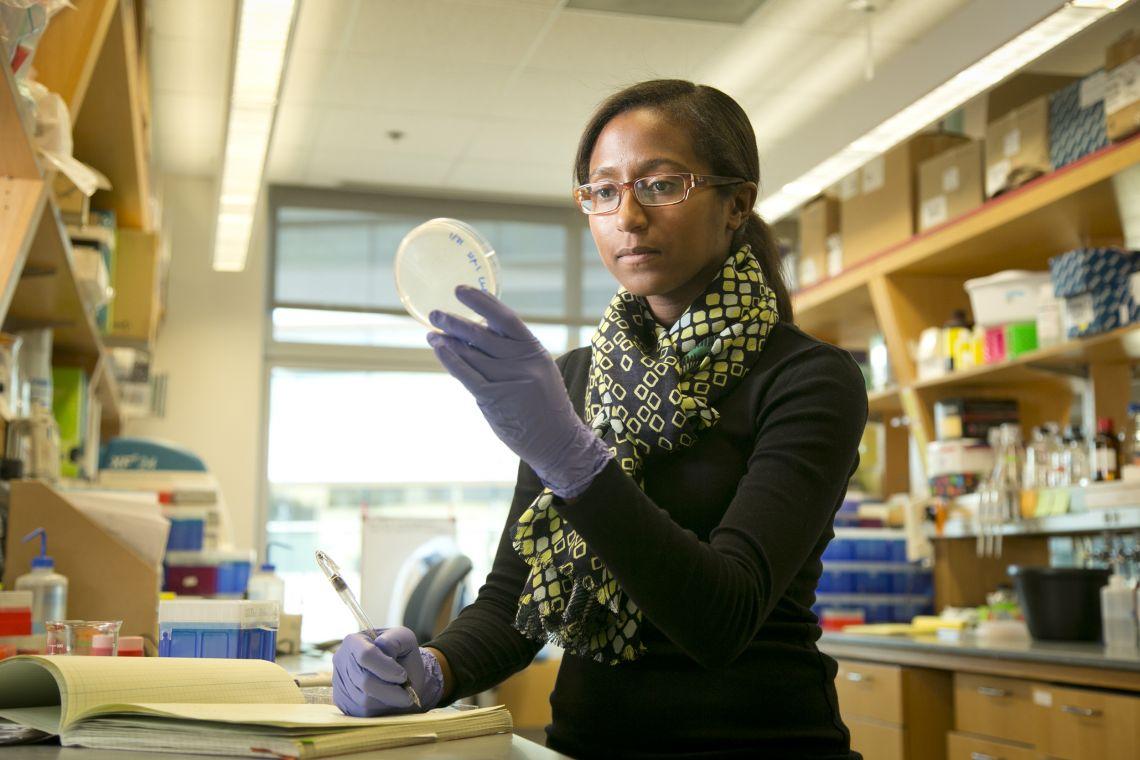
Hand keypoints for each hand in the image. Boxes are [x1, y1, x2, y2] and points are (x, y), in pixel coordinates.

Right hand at [332, 627, 443, 717]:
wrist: (398, 675)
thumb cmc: (401, 655)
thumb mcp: (404, 639)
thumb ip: (395, 639)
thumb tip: (381, 645)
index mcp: (354, 641)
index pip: (366, 655)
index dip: (386, 668)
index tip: (403, 676)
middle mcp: (341, 661)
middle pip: (365, 681)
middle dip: (391, 689)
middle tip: (407, 691)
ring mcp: (338, 684)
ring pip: (364, 700)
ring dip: (388, 700)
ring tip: (400, 695)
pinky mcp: (342, 703)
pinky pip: (363, 713)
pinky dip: (381, 709)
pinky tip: (388, 701)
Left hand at [427, 286, 611, 497]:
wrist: (557, 441)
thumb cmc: (545, 407)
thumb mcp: (538, 372)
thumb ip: (513, 354)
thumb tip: (476, 336)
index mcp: (534, 351)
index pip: (505, 318)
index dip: (482, 301)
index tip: (461, 291)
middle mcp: (522, 362)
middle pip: (481, 334)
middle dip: (455, 322)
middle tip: (435, 313)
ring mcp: (508, 380)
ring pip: (470, 354)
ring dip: (447, 341)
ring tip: (432, 333)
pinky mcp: (494, 398)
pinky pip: (466, 374)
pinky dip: (450, 359)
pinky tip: (438, 347)